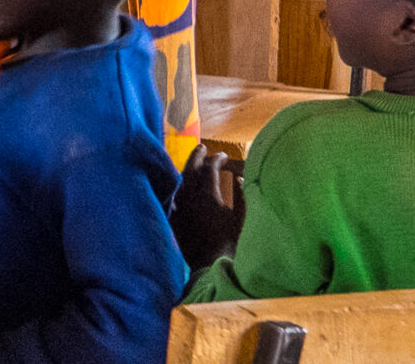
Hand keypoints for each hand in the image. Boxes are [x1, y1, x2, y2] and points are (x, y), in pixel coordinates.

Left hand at [170, 146, 244, 270]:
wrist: (211, 266)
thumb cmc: (231, 243)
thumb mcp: (242, 218)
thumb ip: (241, 195)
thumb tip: (239, 178)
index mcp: (208, 196)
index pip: (210, 168)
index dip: (217, 159)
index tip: (223, 155)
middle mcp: (190, 198)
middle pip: (190, 169)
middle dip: (197, 156)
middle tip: (202, 147)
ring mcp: (180, 208)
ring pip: (180, 182)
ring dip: (186, 170)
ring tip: (192, 164)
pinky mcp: (174, 219)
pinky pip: (173, 197)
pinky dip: (178, 188)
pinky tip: (181, 186)